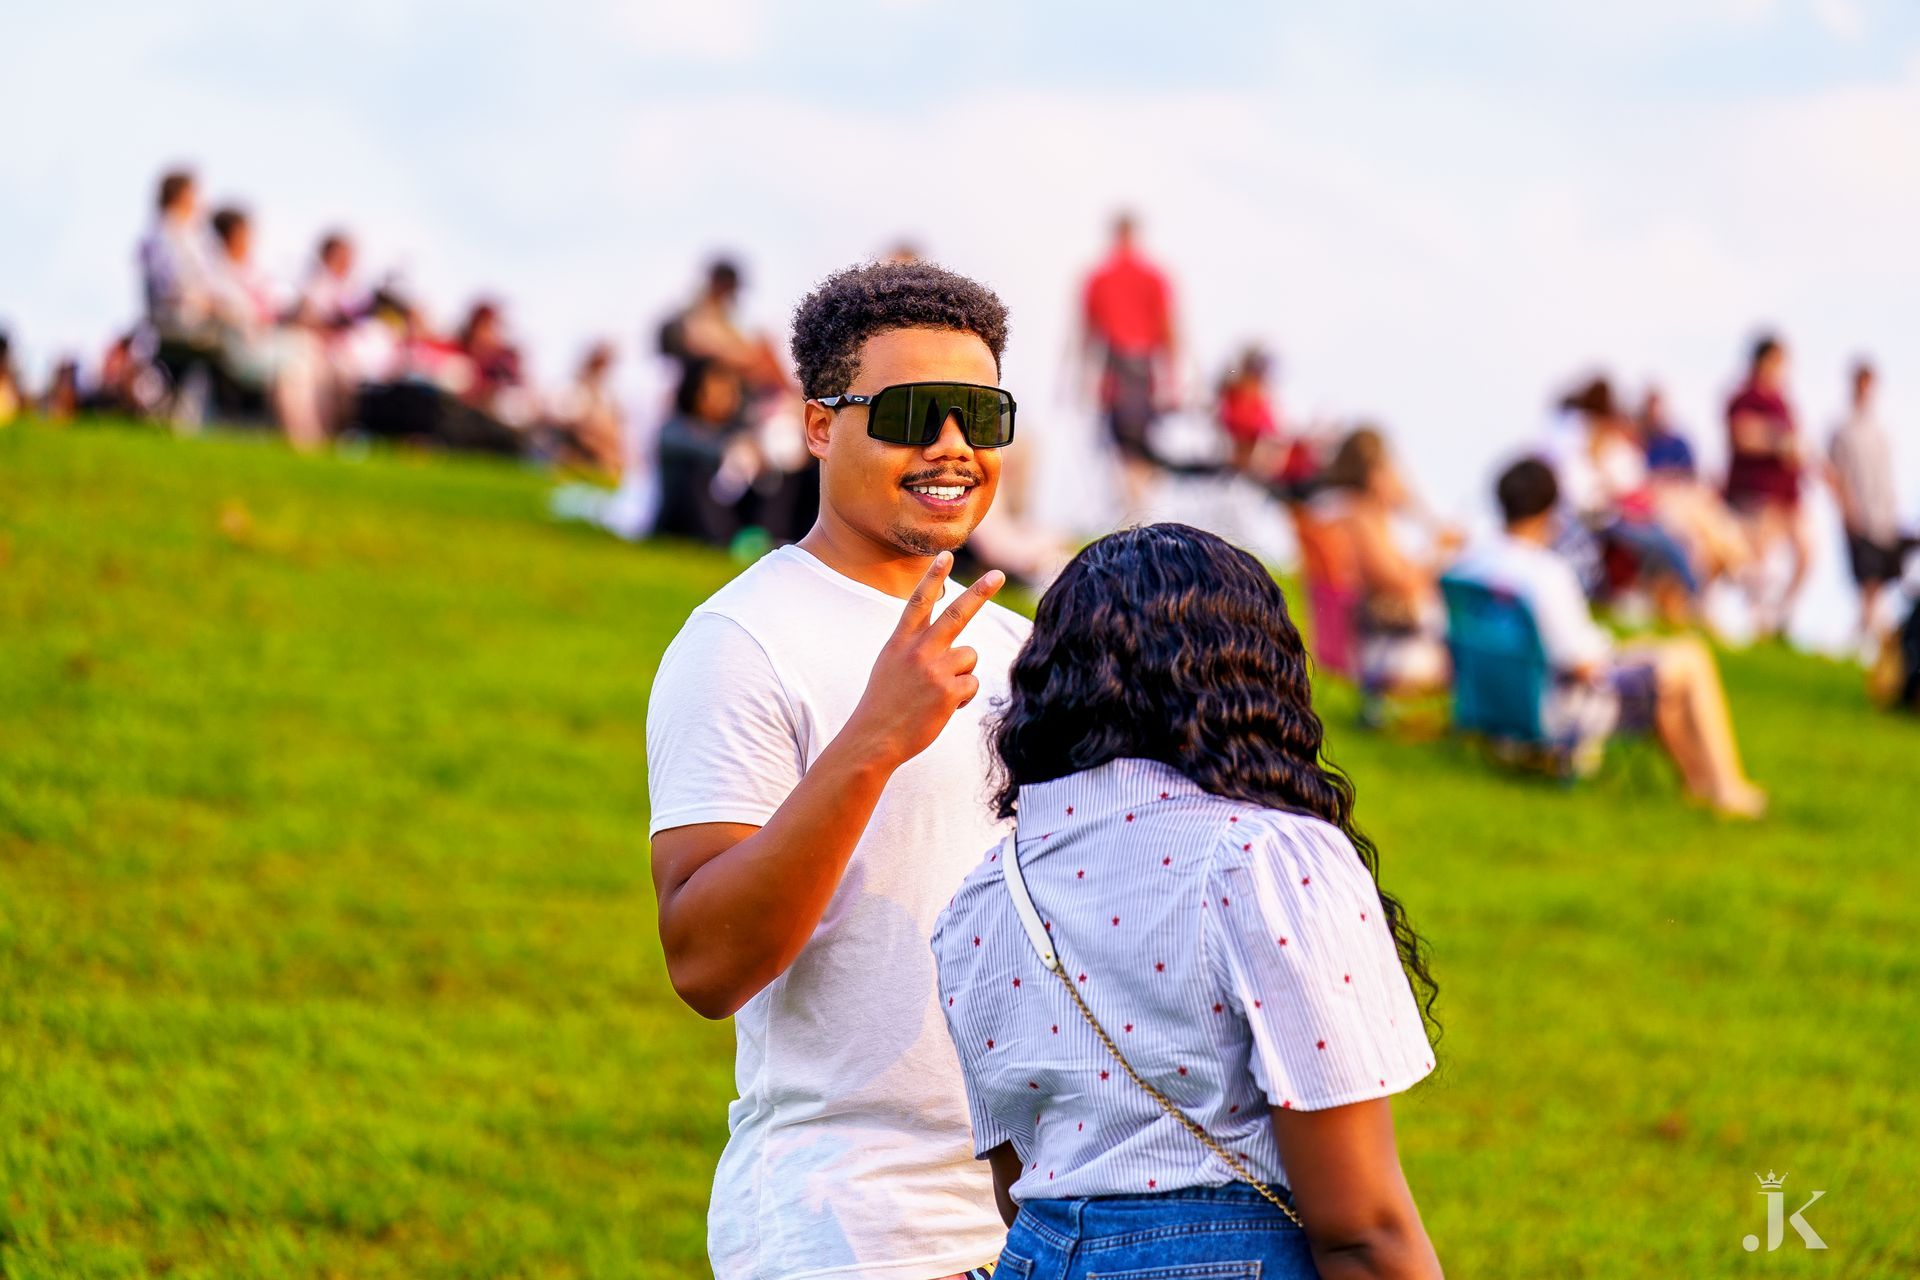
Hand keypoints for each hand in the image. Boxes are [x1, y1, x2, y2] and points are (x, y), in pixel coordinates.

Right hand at [845, 552, 1005, 768]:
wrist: (874, 738)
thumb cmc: (883, 705)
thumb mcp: (889, 665)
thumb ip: (913, 647)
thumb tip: (949, 641)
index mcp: (900, 642)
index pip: (919, 602)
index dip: (932, 577)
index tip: (945, 555)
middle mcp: (918, 650)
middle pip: (957, 614)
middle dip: (980, 593)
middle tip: (998, 576)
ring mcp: (934, 670)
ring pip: (969, 656)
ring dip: (961, 674)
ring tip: (936, 692)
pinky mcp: (948, 691)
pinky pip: (971, 684)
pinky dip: (961, 697)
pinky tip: (940, 708)